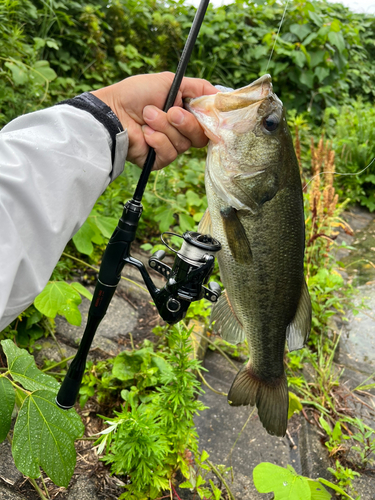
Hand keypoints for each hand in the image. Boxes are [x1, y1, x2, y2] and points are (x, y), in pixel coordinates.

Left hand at [92, 72, 217, 169]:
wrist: (113, 112)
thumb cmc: (136, 93)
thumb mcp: (170, 81)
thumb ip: (198, 87)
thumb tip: (221, 95)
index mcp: (185, 112)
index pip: (208, 121)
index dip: (211, 118)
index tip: (209, 111)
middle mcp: (180, 131)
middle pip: (201, 136)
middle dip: (186, 122)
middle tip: (171, 112)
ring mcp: (170, 146)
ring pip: (184, 144)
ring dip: (164, 127)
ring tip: (147, 117)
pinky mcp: (159, 160)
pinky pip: (170, 154)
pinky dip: (157, 141)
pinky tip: (145, 133)